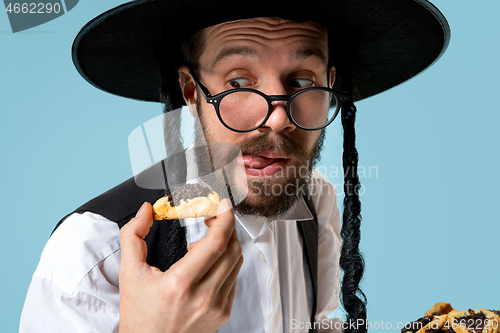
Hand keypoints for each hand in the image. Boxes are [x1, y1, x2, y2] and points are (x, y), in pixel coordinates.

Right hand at [119, 199, 242, 332]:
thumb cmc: (139, 315)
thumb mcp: (129, 274)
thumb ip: (133, 236)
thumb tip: (145, 211)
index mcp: (180, 284)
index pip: (216, 244)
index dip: (224, 219)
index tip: (223, 205)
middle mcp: (203, 297)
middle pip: (232, 250)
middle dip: (227, 227)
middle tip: (214, 216)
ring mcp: (217, 307)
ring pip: (236, 263)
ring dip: (227, 244)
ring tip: (205, 242)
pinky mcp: (223, 313)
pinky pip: (234, 278)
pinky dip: (226, 263)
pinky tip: (208, 263)